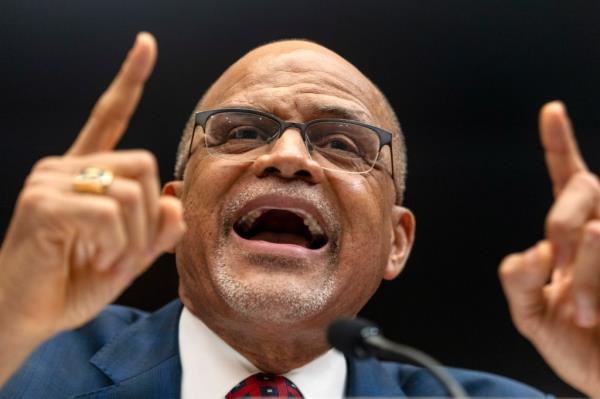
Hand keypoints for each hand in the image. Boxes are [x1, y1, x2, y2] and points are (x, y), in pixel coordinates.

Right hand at [0, 32, 184, 355]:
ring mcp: (50, 181)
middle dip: (151, 216)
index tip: (146, 44)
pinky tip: (96, 258)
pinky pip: (110, 212)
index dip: (130, 80)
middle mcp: (65, 166)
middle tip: (130, 250)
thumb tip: (177, 196)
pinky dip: (116, 245)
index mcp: (85, 172)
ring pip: (132, 190)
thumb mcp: (129, 254)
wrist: (28, 316)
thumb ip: (157, 228)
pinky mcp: (44, 204)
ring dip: (134, 237)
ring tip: (109, 258)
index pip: (109, 115)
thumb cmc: (73, 281)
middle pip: (145, 164)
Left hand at [499, 101, 599, 395]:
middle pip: (585, 189)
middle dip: (563, 218)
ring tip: (589, 314)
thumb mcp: (532, 316)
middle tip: (560, 259)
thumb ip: (519, 282)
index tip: (551, 111)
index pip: (567, 183)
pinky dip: (597, 285)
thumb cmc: (579, 347)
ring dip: (590, 273)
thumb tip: (532, 251)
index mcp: (572, 242)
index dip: (559, 146)